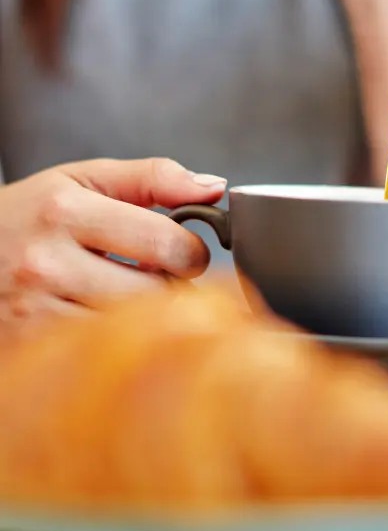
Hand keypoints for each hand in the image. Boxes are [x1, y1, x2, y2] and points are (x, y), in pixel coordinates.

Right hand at [0, 158, 226, 337]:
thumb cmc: (31, 214)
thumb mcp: (84, 179)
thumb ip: (153, 177)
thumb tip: (214, 187)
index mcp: (65, 212)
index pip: (167, 244)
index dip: (191, 251)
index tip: (185, 251)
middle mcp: (45, 263)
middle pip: (155, 294)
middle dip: (173, 288)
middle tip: (161, 278)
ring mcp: (34, 311)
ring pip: (133, 330)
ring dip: (148, 318)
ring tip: (130, 295)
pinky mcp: (29, 346)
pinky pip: (101, 353)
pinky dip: (117, 341)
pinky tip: (107, 320)